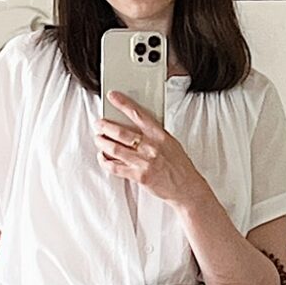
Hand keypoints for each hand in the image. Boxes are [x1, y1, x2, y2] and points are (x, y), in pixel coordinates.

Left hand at [97, 89, 207, 210]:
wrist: (187, 188)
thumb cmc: (179, 165)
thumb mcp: (171, 143)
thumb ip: (154, 134)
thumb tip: (134, 124)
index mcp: (160, 135)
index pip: (138, 114)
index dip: (123, 103)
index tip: (113, 96)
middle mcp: (151, 147)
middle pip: (121, 132)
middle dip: (105, 126)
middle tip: (98, 123)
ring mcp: (144, 162)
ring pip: (115, 148)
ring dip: (102, 142)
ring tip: (98, 138)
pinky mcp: (139, 176)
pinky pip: (115, 167)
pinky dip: (105, 161)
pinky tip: (102, 156)